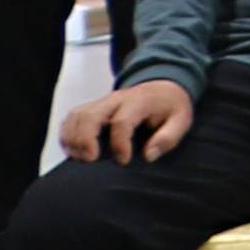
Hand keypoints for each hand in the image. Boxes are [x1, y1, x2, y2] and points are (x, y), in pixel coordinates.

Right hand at [69, 74, 194, 164]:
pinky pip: (71, 118)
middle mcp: (116, 100)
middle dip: (85, 140)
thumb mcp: (181, 120)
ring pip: (76, 116)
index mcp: (139, 101)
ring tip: (81, 159)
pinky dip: (67, 134)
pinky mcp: (92, 108)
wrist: (163, 87)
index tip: (124, 161)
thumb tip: (148, 156)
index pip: (122, 121)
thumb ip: (168, 137)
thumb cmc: (171, 107)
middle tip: (91, 160)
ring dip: (73, 139)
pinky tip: (74, 151)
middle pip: (90, 115)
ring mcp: (101, 102)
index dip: (120, 143)